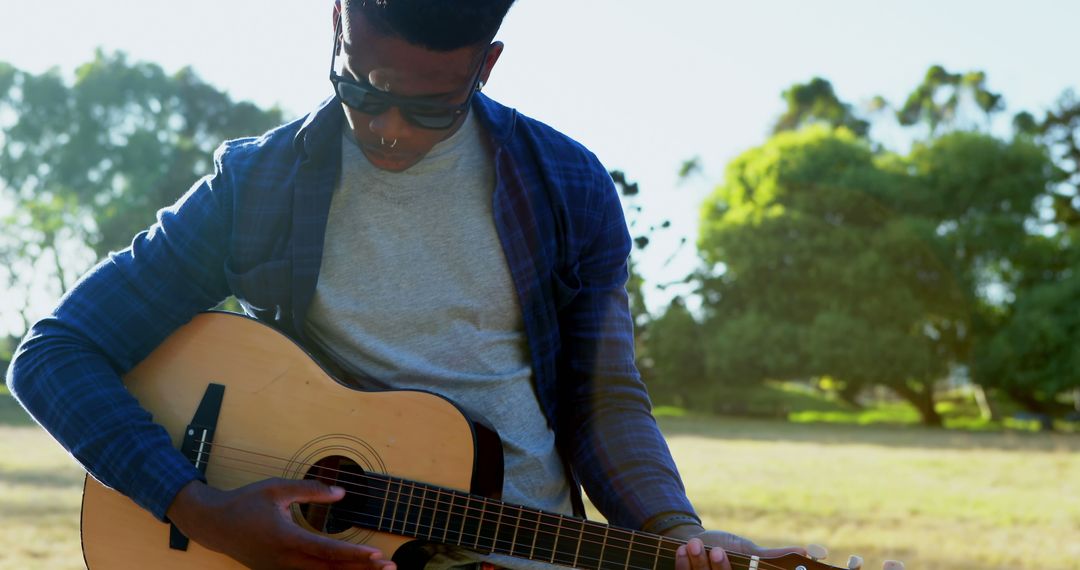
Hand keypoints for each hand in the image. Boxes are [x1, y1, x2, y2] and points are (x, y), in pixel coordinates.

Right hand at [166, 478, 395, 569]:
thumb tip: (342, 492)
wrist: (214, 524)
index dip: (355, 554)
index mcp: (286, 538)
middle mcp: (285, 560)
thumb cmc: (246, 502)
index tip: (378, 555)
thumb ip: (311, 490)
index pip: (327, 550)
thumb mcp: (278, 489)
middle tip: (390, 568)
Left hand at [663, 524, 806, 569]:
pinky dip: (682, 564)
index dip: (727, 568)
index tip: (725, 555)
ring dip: (697, 563)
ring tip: (695, 543)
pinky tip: (683, 549)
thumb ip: (770, 556)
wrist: (693, 543)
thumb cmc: (726, 547)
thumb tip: (805, 551)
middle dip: (718, 569)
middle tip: (717, 550)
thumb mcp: (749, 552)